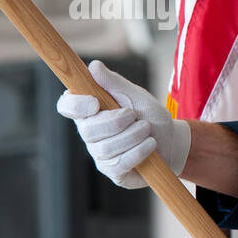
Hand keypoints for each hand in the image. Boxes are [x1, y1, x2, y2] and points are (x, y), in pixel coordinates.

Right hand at [56, 60, 190, 188]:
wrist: (171, 141)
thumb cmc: (149, 115)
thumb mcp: (136, 96)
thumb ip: (115, 83)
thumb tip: (94, 66)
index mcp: (90, 110)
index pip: (66, 106)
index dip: (75, 105)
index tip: (95, 102)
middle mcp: (89, 133)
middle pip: (88, 130)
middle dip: (117, 122)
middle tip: (136, 117)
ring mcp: (99, 155)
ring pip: (106, 148)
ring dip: (133, 136)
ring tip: (147, 130)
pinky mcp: (113, 172)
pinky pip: (119, 164)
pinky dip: (139, 152)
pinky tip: (150, 145)